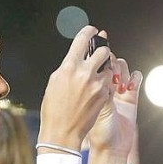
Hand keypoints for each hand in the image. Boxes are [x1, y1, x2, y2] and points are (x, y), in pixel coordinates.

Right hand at [37, 26, 113, 148]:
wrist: (62, 133)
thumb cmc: (53, 110)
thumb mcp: (54, 83)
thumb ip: (67, 67)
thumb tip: (76, 58)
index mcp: (68, 67)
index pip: (83, 40)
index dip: (89, 32)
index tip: (93, 30)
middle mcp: (84, 73)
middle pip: (103, 51)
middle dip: (102, 50)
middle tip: (99, 53)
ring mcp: (97, 85)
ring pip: (109, 67)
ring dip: (104, 68)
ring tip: (97, 75)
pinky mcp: (104, 96)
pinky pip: (109, 82)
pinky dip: (105, 82)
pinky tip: (97, 88)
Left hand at [87, 53, 142, 158]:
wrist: (110, 149)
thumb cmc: (96, 132)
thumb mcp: (94, 107)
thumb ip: (96, 90)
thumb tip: (95, 73)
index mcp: (90, 89)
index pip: (94, 66)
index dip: (97, 59)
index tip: (98, 56)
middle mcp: (103, 88)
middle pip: (109, 65)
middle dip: (110, 62)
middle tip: (110, 67)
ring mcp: (117, 92)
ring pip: (122, 70)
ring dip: (122, 70)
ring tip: (120, 80)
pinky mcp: (130, 98)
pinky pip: (135, 80)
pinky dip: (135, 77)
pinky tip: (131, 84)